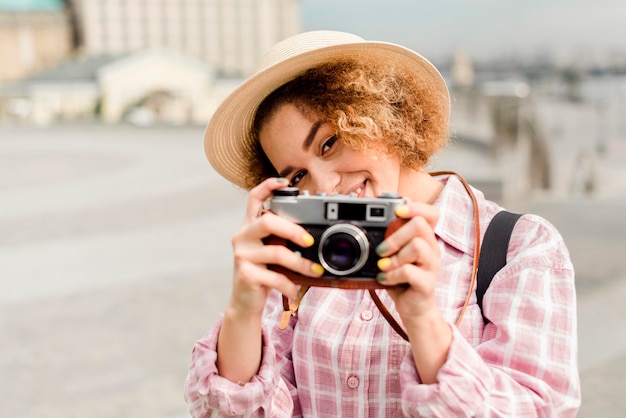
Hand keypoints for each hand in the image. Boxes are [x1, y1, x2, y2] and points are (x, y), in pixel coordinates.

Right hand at [228, 177, 322, 316]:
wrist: (245, 302)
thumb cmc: (263, 273)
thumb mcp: (271, 251)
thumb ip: (282, 239)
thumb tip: (313, 236)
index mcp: (250, 227)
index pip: (254, 198)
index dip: (268, 186)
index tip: (284, 183)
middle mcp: (243, 237)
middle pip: (267, 221)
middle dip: (293, 229)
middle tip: (309, 241)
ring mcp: (243, 255)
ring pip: (276, 252)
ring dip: (301, 263)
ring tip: (315, 271)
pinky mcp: (246, 274)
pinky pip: (275, 276)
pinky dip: (290, 284)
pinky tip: (294, 289)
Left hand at [375, 202, 440, 321]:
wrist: (413, 308)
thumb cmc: (401, 277)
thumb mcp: (394, 253)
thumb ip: (390, 234)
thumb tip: (379, 212)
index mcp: (425, 238)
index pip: (431, 213)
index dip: (416, 207)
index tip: (397, 211)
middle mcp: (432, 249)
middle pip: (420, 225)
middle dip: (396, 235)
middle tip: (382, 250)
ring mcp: (432, 266)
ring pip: (417, 246)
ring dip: (394, 256)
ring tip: (384, 266)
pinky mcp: (427, 284)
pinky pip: (409, 271)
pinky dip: (392, 274)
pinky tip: (384, 279)